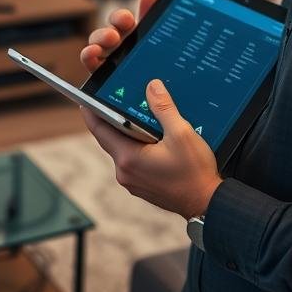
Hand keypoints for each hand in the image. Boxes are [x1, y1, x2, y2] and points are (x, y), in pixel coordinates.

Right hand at [80, 0, 161, 73]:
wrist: (153, 96)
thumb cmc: (152, 63)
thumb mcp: (156, 37)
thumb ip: (152, 12)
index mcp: (132, 34)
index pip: (123, 21)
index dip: (121, 17)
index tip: (127, 19)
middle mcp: (118, 45)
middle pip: (108, 31)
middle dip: (110, 29)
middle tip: (118, 32)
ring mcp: (107, 59)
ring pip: (96, 43)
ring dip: (100, 38)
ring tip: (111, 39)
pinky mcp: (100, 74)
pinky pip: (90, 62)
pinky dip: (88, 55)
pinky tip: (92, 52)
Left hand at [82, 78, 221, 218]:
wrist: (207, 204)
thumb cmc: (194, 173)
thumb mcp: (181, 133)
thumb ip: (164, 108)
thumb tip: (152, 87)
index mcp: (128, 158)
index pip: (100, 129)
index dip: (91, 111)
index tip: (85, 97)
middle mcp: (125, 171)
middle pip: (109, 138)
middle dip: (112, 118)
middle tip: (116, 98)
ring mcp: (132, 181)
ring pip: (122, 148)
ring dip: (127, 132)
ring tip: (138, 114)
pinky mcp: (141, 184)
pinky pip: (132, 159)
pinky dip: (136, 145)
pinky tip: (151, 136)